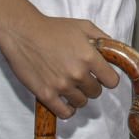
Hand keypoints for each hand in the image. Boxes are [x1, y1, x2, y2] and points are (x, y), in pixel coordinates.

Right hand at [0, 14, 120, 118]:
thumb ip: (102, 39)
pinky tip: (66, 102)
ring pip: (82, 102)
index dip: (108, 78)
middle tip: (82, 78)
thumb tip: (115, 50)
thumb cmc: (53, 28)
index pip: (112, 81)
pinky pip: (65, 113)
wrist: (23, 33)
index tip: (102, 76)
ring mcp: (61, 86)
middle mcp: (77, 73)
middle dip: (92, 85)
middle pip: (96, 92)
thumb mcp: (83, 26)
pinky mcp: (46, 95)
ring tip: (72, 87)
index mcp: (89, 56)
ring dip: (79, 96)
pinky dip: (68, 110)